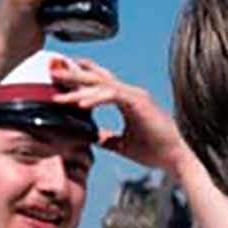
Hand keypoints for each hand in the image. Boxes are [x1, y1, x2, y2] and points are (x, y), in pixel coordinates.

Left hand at [53, 59, 193, 174]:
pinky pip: (112, 95)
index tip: (62, 73)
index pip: (102, 83)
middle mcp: (132, 93)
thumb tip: (93, 138)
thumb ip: (107, 138)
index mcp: (129, 100)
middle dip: (74, 73)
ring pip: (102, 84)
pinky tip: (80, 104)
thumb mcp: (123, 145)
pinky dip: (95, 98)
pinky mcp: (139, 102)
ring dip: (78, 85)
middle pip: (98, 78)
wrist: (174, 158)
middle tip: (53, 69)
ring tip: (59, 87)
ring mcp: (136, 96)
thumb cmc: (155, 151)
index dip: (83, 76)